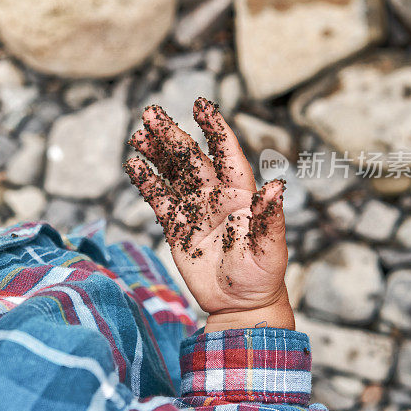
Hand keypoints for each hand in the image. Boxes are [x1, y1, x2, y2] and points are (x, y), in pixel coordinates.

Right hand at [124, 99, 292, 330]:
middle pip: (190, 158)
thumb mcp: (270, 250)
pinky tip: (134, 166)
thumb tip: (276, 187)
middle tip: (151, 113)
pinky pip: (159, 200)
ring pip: (172, 173)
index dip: (214, 128)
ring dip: (156, 153)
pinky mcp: (177, 227)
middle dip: (172, 135)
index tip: (200, 104)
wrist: (240, 306)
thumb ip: (270, 219)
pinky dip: (147, 182)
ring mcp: (195, 210)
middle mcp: (216, 196)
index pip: (226, 152)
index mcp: (241, 194)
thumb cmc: (262, 276)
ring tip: (138, 134)